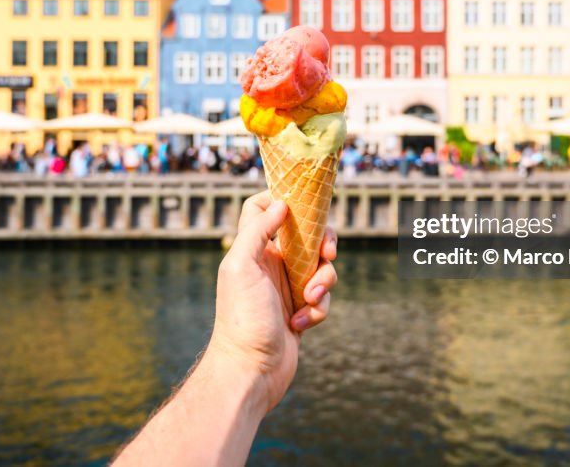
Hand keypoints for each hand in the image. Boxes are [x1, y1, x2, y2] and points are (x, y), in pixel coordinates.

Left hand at [208, 191, 337, 412]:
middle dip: (324, 242)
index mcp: (253, 249)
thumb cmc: (242, 318)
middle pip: (306, 235)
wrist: (250, 371)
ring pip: (321, 268)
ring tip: (309, 300)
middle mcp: (270, 264)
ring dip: (323, 282)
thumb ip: (257, 231)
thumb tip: (281, 204)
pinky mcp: (301, 311)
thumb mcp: (241, 266)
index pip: (263, 209)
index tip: (302, 201)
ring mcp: (286, 288)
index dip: (281, 199)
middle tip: (328, 252)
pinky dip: (318, 309)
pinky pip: (322, 299)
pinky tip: (300, 324)